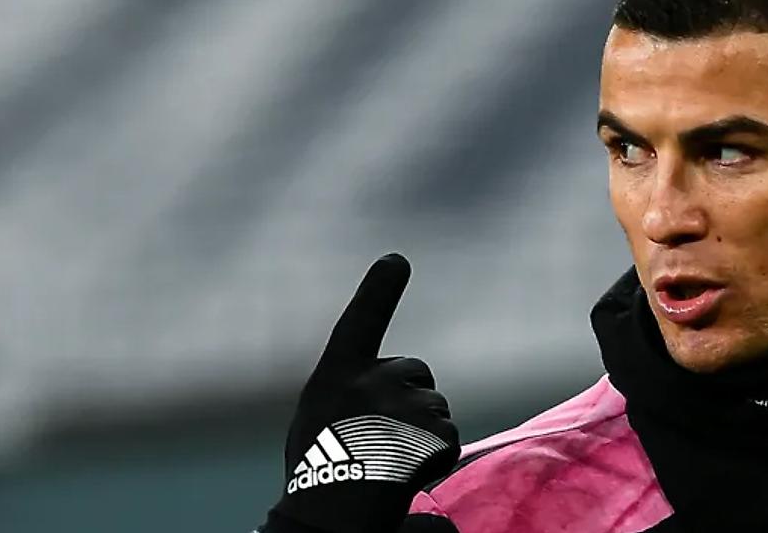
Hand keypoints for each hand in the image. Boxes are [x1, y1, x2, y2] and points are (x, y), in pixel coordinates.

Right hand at [262, 254, 459, 532]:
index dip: (379, 289)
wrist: (327, 521)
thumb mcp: (320, 422)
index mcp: (336, 374)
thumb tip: (396, 397)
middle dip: (412, 398)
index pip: (361, 320)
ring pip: (436, 409)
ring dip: (421, 434)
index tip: (396, 260)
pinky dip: (433, 460)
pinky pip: (447, 440)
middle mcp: (370, 379)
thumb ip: (352, 394)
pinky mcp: (433, 433)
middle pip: (417, 372)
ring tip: (386, 465)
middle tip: (381, 441)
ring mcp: (403, 404)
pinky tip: (404, 478)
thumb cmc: (321, 476)